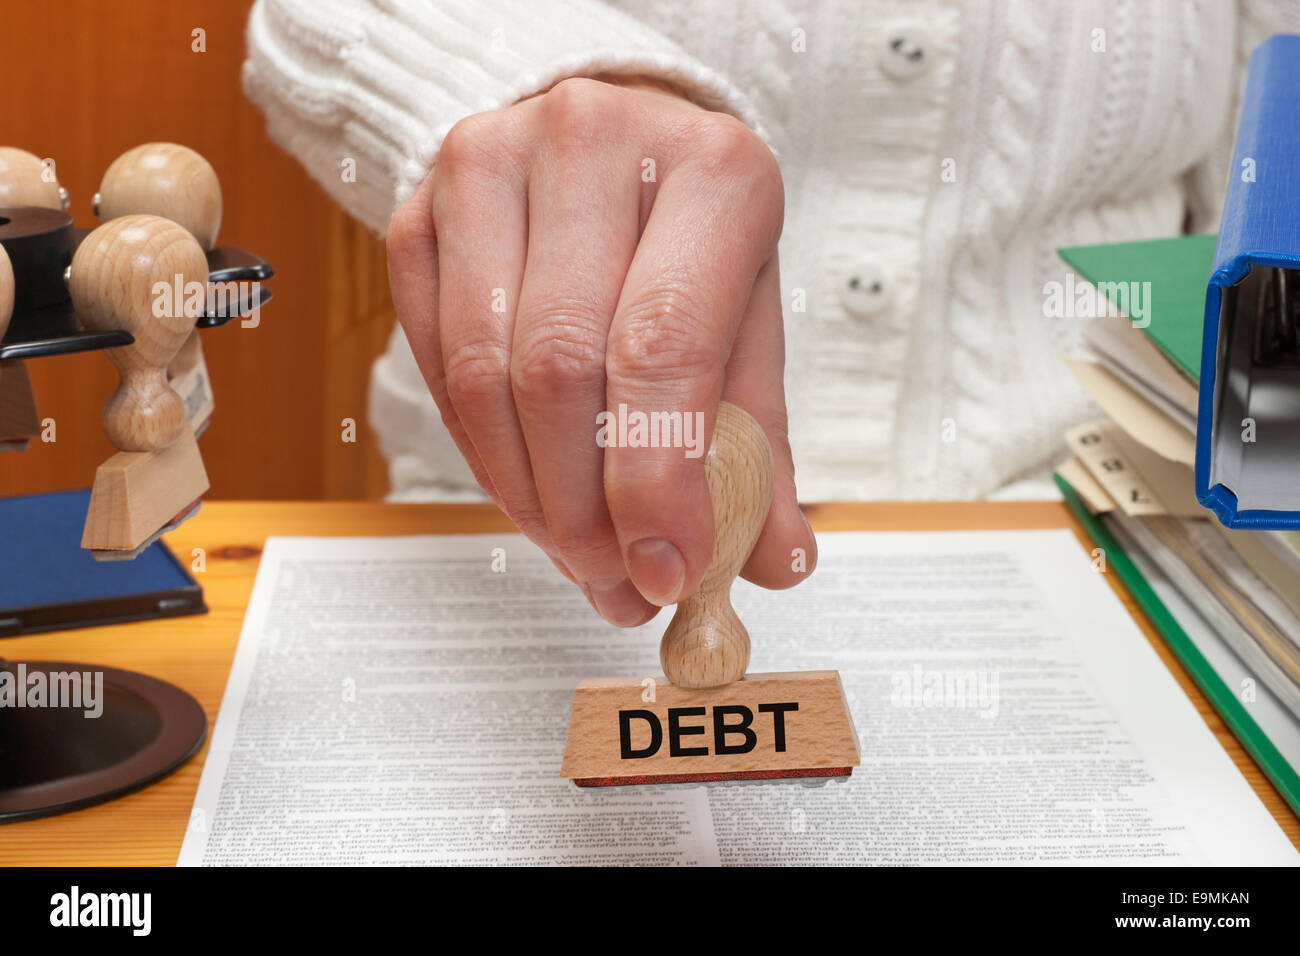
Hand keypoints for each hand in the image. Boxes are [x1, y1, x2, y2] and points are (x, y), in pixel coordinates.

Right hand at [387, 75, 815, 625]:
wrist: (608, 150)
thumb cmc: (688, 244)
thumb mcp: (748, 324)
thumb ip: (759, 444)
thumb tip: (775, 563)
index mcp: (710, 169)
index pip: (664, 344)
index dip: (655, 481)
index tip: (664, 571)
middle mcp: (593, 143)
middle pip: (560, 369)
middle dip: (585, 512)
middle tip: (617, 583)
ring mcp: (490, 168)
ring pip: (484, 377)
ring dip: (528, 498)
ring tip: (578, 553)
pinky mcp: (418, 210)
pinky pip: (435, 367)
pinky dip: (483, 454)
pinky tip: (528, 490)